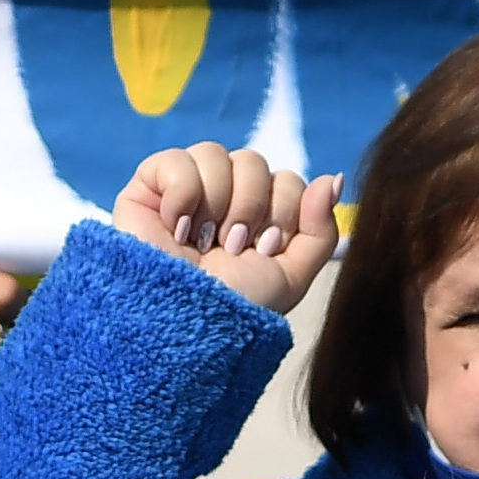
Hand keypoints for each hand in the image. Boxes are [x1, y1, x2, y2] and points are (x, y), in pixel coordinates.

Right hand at [111, 146, 340, 317]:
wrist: (184, 325)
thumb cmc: (234, 307)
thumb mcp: (291, 276)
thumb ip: (320, 229)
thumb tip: (332, 178)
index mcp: (256, 215)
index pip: (285, 178)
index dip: (281, 211)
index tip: (262, 248)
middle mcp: (221, 197)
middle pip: (253, 161)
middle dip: (248, 208)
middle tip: (232, 246)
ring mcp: (183, 190)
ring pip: (215, 154)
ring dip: (216, 203)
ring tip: (202, 242)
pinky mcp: (147, 188)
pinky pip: (176, 160)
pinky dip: (182, 194)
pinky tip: (176, 229)